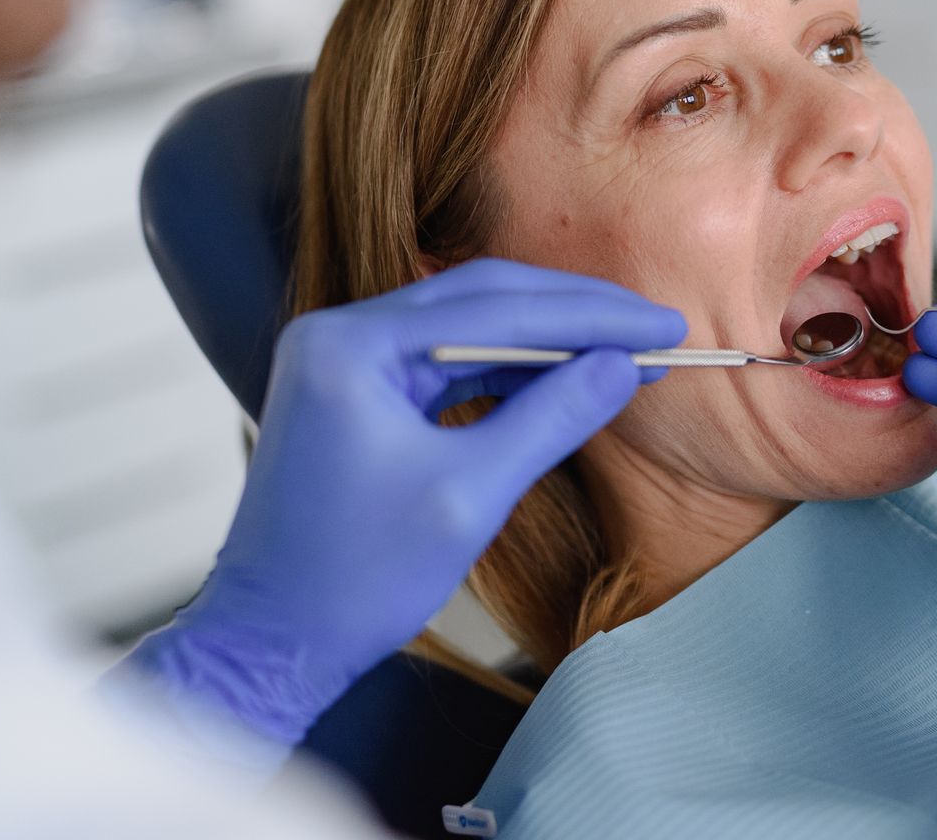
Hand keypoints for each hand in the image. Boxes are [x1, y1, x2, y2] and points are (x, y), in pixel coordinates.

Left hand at [122, 258, 684, 751]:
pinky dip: (507, 369)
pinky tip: (563, 379)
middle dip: (576, 313)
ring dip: (546, 339)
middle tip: (657, 328)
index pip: (498, 307)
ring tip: (623, 354)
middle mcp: (340, 333)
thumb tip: (625, 367)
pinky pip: (445, 361)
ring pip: (468, 324)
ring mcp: (343, 360)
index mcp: (352, 345)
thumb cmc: (357, 579)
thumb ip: (551, 418)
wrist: (270, 641)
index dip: (593, 316)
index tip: (665, 326)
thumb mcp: (471, 495)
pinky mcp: (355, 391)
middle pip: (483, 296)